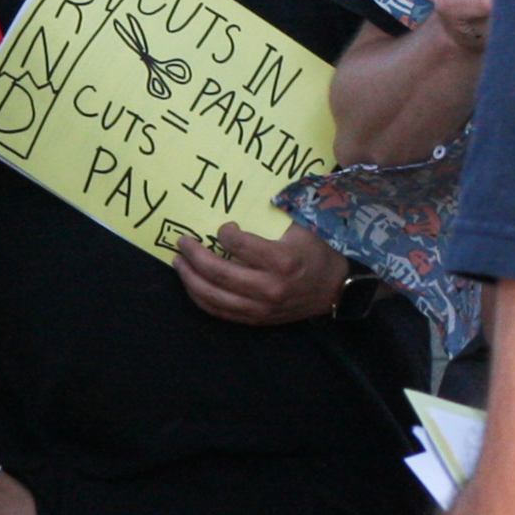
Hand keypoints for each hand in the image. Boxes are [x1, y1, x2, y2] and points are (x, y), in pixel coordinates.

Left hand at [173, 220, 349, 325]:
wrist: (335, 288)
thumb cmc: (317, 251)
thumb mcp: (302, 225)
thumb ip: (275, 211)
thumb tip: (244, 194)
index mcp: (281, 261)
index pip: (238, 245)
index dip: (224, 233)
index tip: (222, 226)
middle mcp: (269, 288)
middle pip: (218, 273)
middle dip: (194, 255)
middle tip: (182, 242)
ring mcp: (262, 308)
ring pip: (214, 297)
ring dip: (190, 278)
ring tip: (179, 262)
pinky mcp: (257, 319)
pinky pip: (220, 312)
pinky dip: (201, 298)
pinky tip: (191, 284)